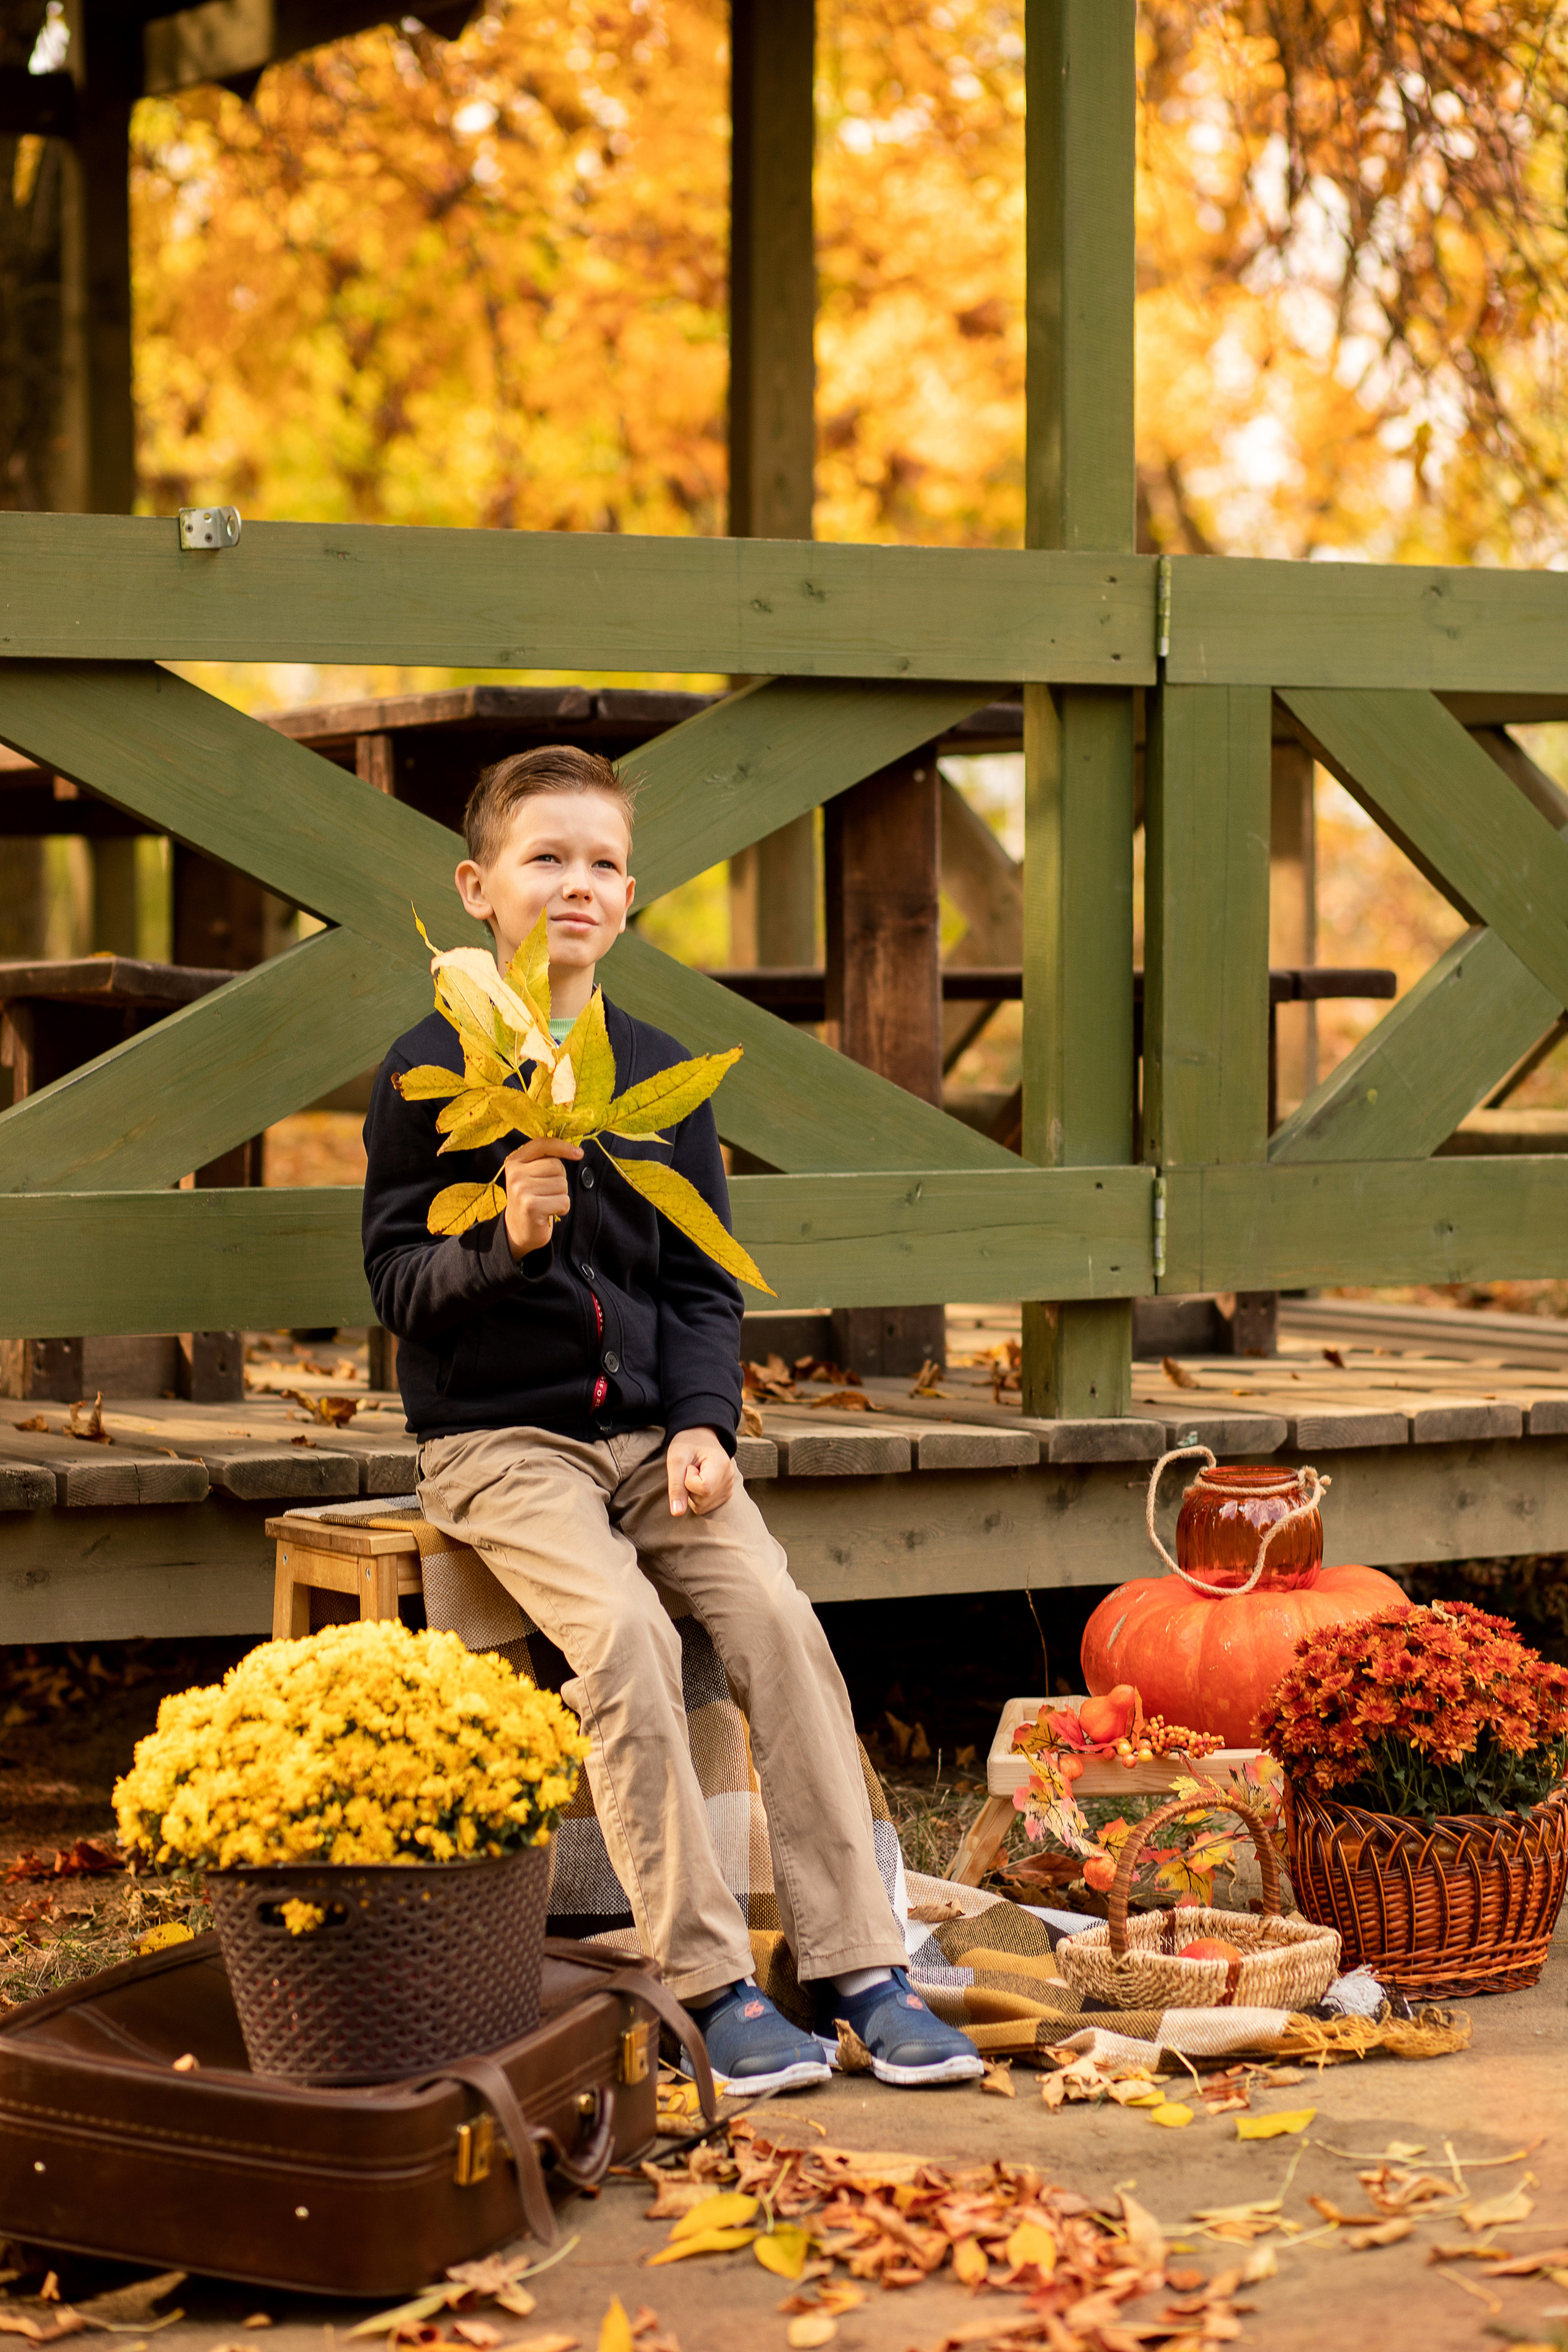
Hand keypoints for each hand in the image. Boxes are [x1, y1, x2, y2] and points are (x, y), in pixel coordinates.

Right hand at [502, 1137, 581, 1261]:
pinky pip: (563, 1201)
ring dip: (561, 1195)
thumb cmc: (532, 1199)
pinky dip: (562, 1208)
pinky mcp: (530, 1206)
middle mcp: (515, 1173)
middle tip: (546, 1192)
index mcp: (514, 1161)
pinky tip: (549, 1212)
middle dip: (560, 1179)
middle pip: (556, 1166)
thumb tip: (576, 1151)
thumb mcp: (531, 1175)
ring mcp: (521, 1189)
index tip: (579, 1154)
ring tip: (546, 1202)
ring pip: (562, 1184)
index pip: (542, 1144)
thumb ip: (545, 1160)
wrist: (518, 1230)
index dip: (563, 1147)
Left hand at [666, 1427, 734, 1517]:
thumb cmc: (687, 1444)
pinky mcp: (725, 1494)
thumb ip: (676, 1486)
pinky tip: (700, 1481)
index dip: (688, 1481)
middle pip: (702, 1500)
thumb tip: (677, 1513)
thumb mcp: (676, 1460)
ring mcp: (729, 1487)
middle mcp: (729, 1478)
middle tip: (690, 1469)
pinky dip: (697, 1497)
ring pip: (703, 1506)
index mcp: (721, 1464)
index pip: (704, 1488)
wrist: (700, 1436)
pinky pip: (705, 1507)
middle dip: (688, 1488)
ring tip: (695, 1473)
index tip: (689, 1466)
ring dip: (692, 1494)